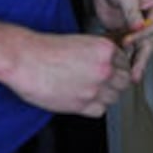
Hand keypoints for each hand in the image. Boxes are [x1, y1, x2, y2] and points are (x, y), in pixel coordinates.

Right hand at [5, 29, 134, 116]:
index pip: (126, 61)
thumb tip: (110, 61)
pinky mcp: (81, 104)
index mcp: (105, 49)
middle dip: (116, 80)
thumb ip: (99, 53)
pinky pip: (100, 110)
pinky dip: (95, 106)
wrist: (26, 60)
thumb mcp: (81, 42)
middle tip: (106, 80)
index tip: (113, 68)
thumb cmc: (46, 49)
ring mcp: (94, 88)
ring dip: (107, 94)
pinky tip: (86, 99)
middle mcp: (104, 69)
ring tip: (94, 89)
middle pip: (124, 80)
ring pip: (115, 97)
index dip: (118, 65)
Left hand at [91, 0, 152, 82]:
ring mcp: (139, 26)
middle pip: (148, 42)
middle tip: (135, 75)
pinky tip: (114, 64)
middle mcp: (152, 18)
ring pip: (137, 48)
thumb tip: (139, 27)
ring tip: (126, 77)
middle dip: (140, 60)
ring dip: (130, 61)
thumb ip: (133, 12)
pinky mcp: (126, 30)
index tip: (127, 39)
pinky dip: (119, 54)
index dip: (140, 35)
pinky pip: (124, 46)